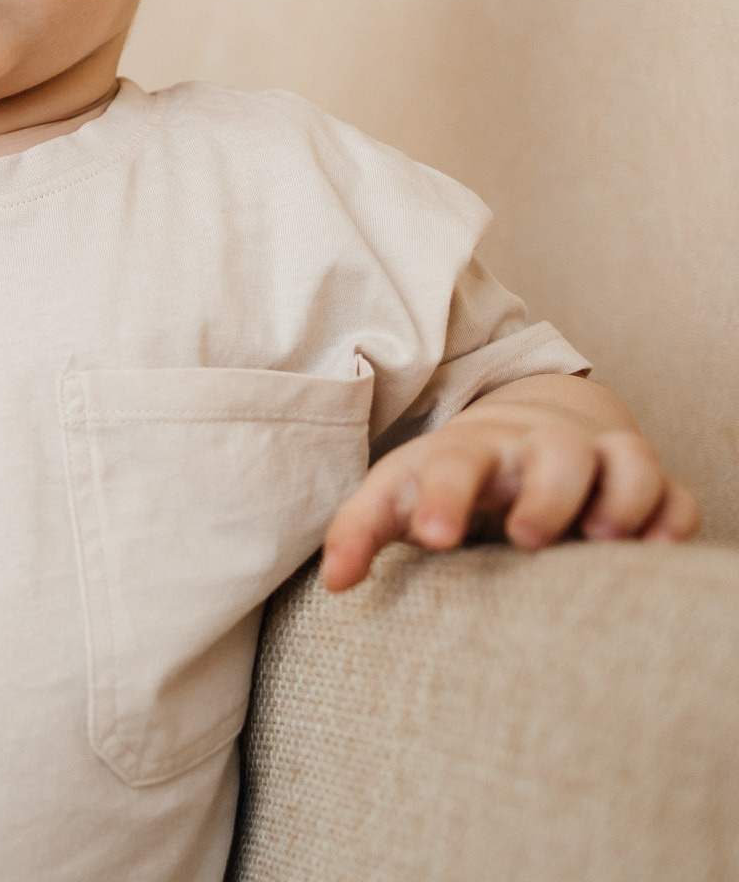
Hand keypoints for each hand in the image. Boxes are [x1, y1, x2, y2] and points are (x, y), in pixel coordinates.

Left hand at [321, 375, 699, 591]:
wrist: (522, 428)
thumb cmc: (452, 475)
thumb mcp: (397, 494)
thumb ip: (360, 532)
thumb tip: (337, 584)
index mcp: (470, 453)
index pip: (453, 463)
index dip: (443, 496)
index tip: (434, 538)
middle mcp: (537, 450)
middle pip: (553, 452)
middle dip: (546, 492)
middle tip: (526, 538)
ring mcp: (596, 461)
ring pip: (627, 458)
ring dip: (622, 496)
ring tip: (604, 540)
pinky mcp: (644, 484)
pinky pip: (675, 490)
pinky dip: (672, 516)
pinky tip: (656, 549)